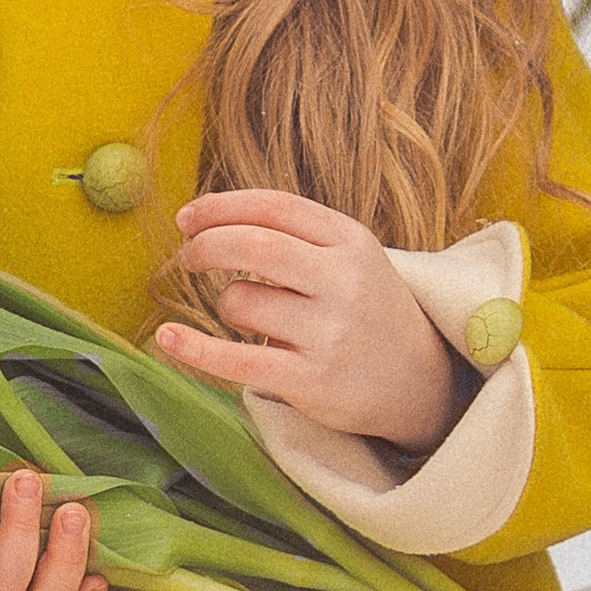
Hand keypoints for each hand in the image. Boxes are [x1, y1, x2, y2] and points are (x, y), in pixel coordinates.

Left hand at [155, 189, 460, 450]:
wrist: (422, 384)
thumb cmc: (367, 311)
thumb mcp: (351, 258)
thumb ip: (294, 235)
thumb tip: (206, 217)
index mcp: (352, 241)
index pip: (275, 206)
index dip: (221, 206)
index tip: (187, 218)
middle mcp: (344, 282)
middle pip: (252, 244)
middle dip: (206, 245)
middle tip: (188, 258)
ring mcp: (329, 333)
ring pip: (241, 302)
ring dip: (227, 306)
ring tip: (249, 319)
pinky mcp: (311, 381)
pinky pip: (235, 361)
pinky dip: (193, 349)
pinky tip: (168, 338)